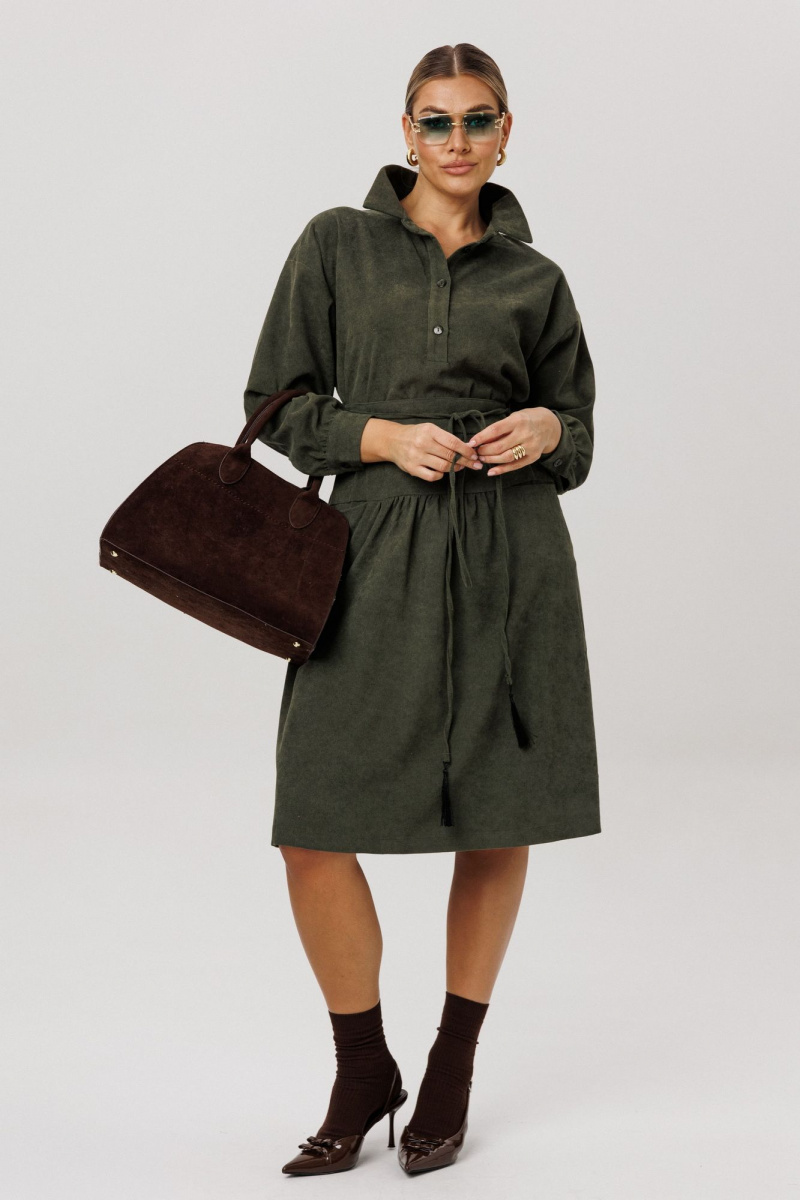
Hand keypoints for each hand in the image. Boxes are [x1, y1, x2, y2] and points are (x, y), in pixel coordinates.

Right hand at [363, 418, 482, 481]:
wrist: (392, 440)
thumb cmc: (416, 434)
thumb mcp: (430, 429)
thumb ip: (446, 438)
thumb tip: (467, 448)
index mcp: (429, 431)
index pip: (453, 442)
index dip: (466, 450)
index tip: (475, 455)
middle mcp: (423, 443)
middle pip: (450, 456)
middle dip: (466, 461)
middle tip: (475, 464)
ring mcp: (416, 457)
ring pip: (443, 467)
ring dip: (456, 468)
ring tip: (461, 467)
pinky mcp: (412, 469)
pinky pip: (432, 476)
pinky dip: (441, 475)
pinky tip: (444, 472)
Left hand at [467, 407, 561, 475]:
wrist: (549, 426)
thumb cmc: (526, 420)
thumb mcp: (514, 418)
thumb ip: (499, 429)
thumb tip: (480, 440)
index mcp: (518, 421)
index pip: (496, 430)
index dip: (481, 437)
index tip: (471, 443)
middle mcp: (525, 434)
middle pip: (499, 446)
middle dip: (484, 451)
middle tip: (476, 452)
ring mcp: (530, 446)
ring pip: (506, 457)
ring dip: (491, 460)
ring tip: (482, 459)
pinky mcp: (533, 457)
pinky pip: (515, 466)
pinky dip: (502, 470)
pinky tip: (491, 471)